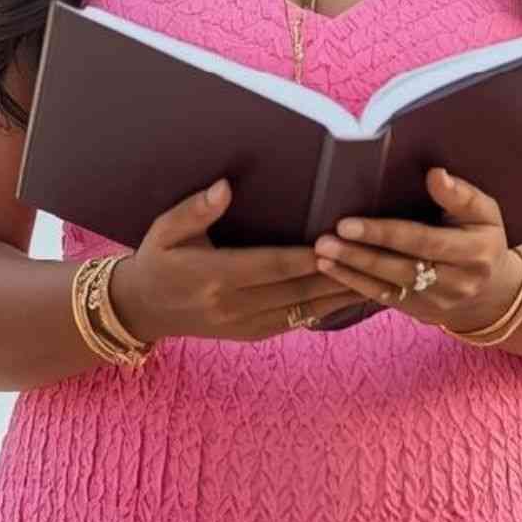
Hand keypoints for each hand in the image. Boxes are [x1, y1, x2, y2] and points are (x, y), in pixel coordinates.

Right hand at [111, 179, 360, 343]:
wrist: (142, 309)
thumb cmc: (157, 259)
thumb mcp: (164, 230)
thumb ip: (194, 210)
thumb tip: (224, 187)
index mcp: (212, 277)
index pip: (269, 266)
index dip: (304, 257)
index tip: (335, 241)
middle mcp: (232, 306)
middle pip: (296, 292)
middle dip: (337, 275)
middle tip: (373, 257)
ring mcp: (244, 325)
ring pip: (303, 312)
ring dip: (341, 296)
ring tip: (379, 278)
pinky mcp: (252, 334)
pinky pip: (297, 322)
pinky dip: (327, 309)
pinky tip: (352, 295)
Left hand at [314, 169, 521, 333]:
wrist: (491, 292)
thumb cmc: (482, 238)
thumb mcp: (484, 212)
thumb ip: (461, 195)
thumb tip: (435, 174)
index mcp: (474, 253)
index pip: (423, 242)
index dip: (384, 234)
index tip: (348, 223)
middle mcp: (456, 283)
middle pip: (401, 268)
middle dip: (360, 255)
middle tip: (325, 240)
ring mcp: (437, 302)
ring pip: (388, 288)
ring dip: (351, 272)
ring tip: (321, 255)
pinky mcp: (419, 312)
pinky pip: (384, 300)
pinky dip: (355, 286)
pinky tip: (331, 271)